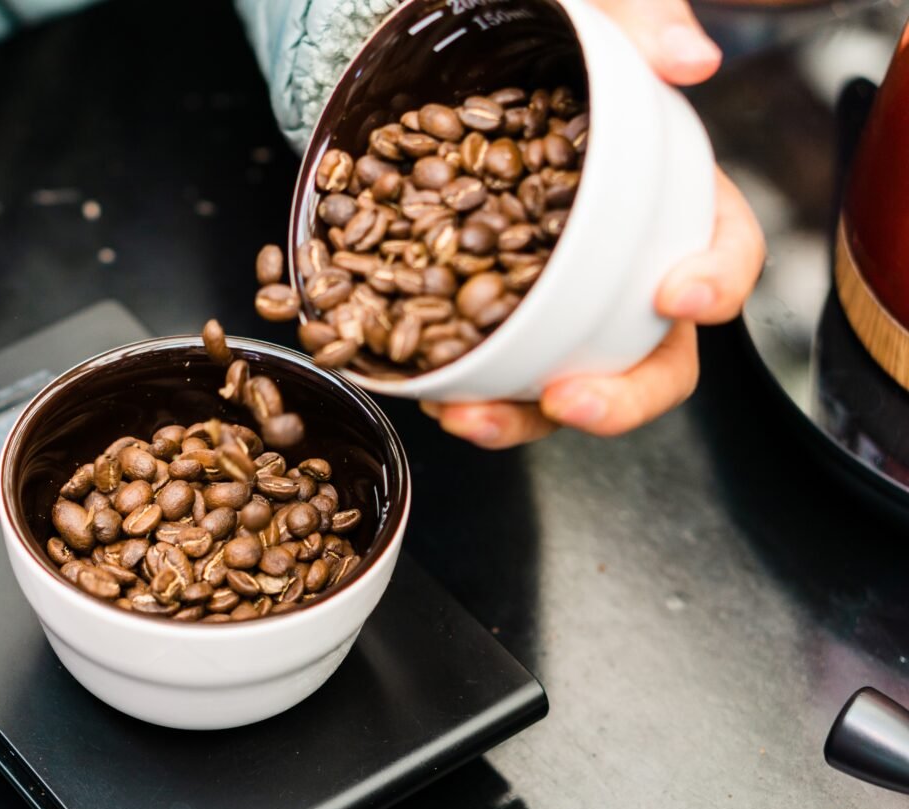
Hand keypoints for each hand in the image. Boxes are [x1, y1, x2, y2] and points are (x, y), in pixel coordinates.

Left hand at [424, 0, 765, 448]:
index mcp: (672, 199)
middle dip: (620, 394)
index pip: (724, 248)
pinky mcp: (494, 323)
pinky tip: (434, 400)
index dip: (717, 281)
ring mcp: (557, 304)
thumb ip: (639, 21)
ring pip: (568, 383)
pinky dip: (469, 398)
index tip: (680, 295)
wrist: (438, 65)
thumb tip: (689, 61)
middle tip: (569, 399)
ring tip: (473, 418)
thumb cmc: (530, 40)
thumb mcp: (584, 11)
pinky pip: (494, 377)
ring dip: (526, 418)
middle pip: (654, 354)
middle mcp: (623, 267)